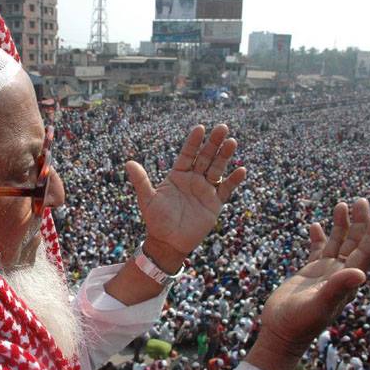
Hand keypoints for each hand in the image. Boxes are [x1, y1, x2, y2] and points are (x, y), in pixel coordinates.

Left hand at [126, 124, 245, 253]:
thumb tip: (128, 162)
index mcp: (178, 175)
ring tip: (232, 141)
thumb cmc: (156, 220)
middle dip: (213, 143)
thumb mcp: (147, 199)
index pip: (187, 154)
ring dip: (225, 156)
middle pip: (205, 157)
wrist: (168, 242)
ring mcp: (205, 190)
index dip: (193, 142)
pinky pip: (226, 189)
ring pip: (217, 169)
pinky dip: (234, 180)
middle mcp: (193, 179)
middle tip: (222, 128)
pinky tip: (241, 170)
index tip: (200, 128)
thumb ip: (140, 180)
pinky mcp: (215, 203)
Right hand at [247, 198, 369, 369]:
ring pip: (338, 243)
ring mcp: (325, 272)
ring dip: (342, 225)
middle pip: (355, 243)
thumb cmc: (300, 322)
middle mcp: (340, 274)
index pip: (366, 253)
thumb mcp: (319, 304)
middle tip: (362, 201)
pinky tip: (314, 225)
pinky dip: (318, 237)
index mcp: (347, 281)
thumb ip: (338, 288)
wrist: (281, 331)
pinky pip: (317, 250)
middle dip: (360, 222)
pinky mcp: (309, 272)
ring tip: (342, 204)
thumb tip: (361, 273)